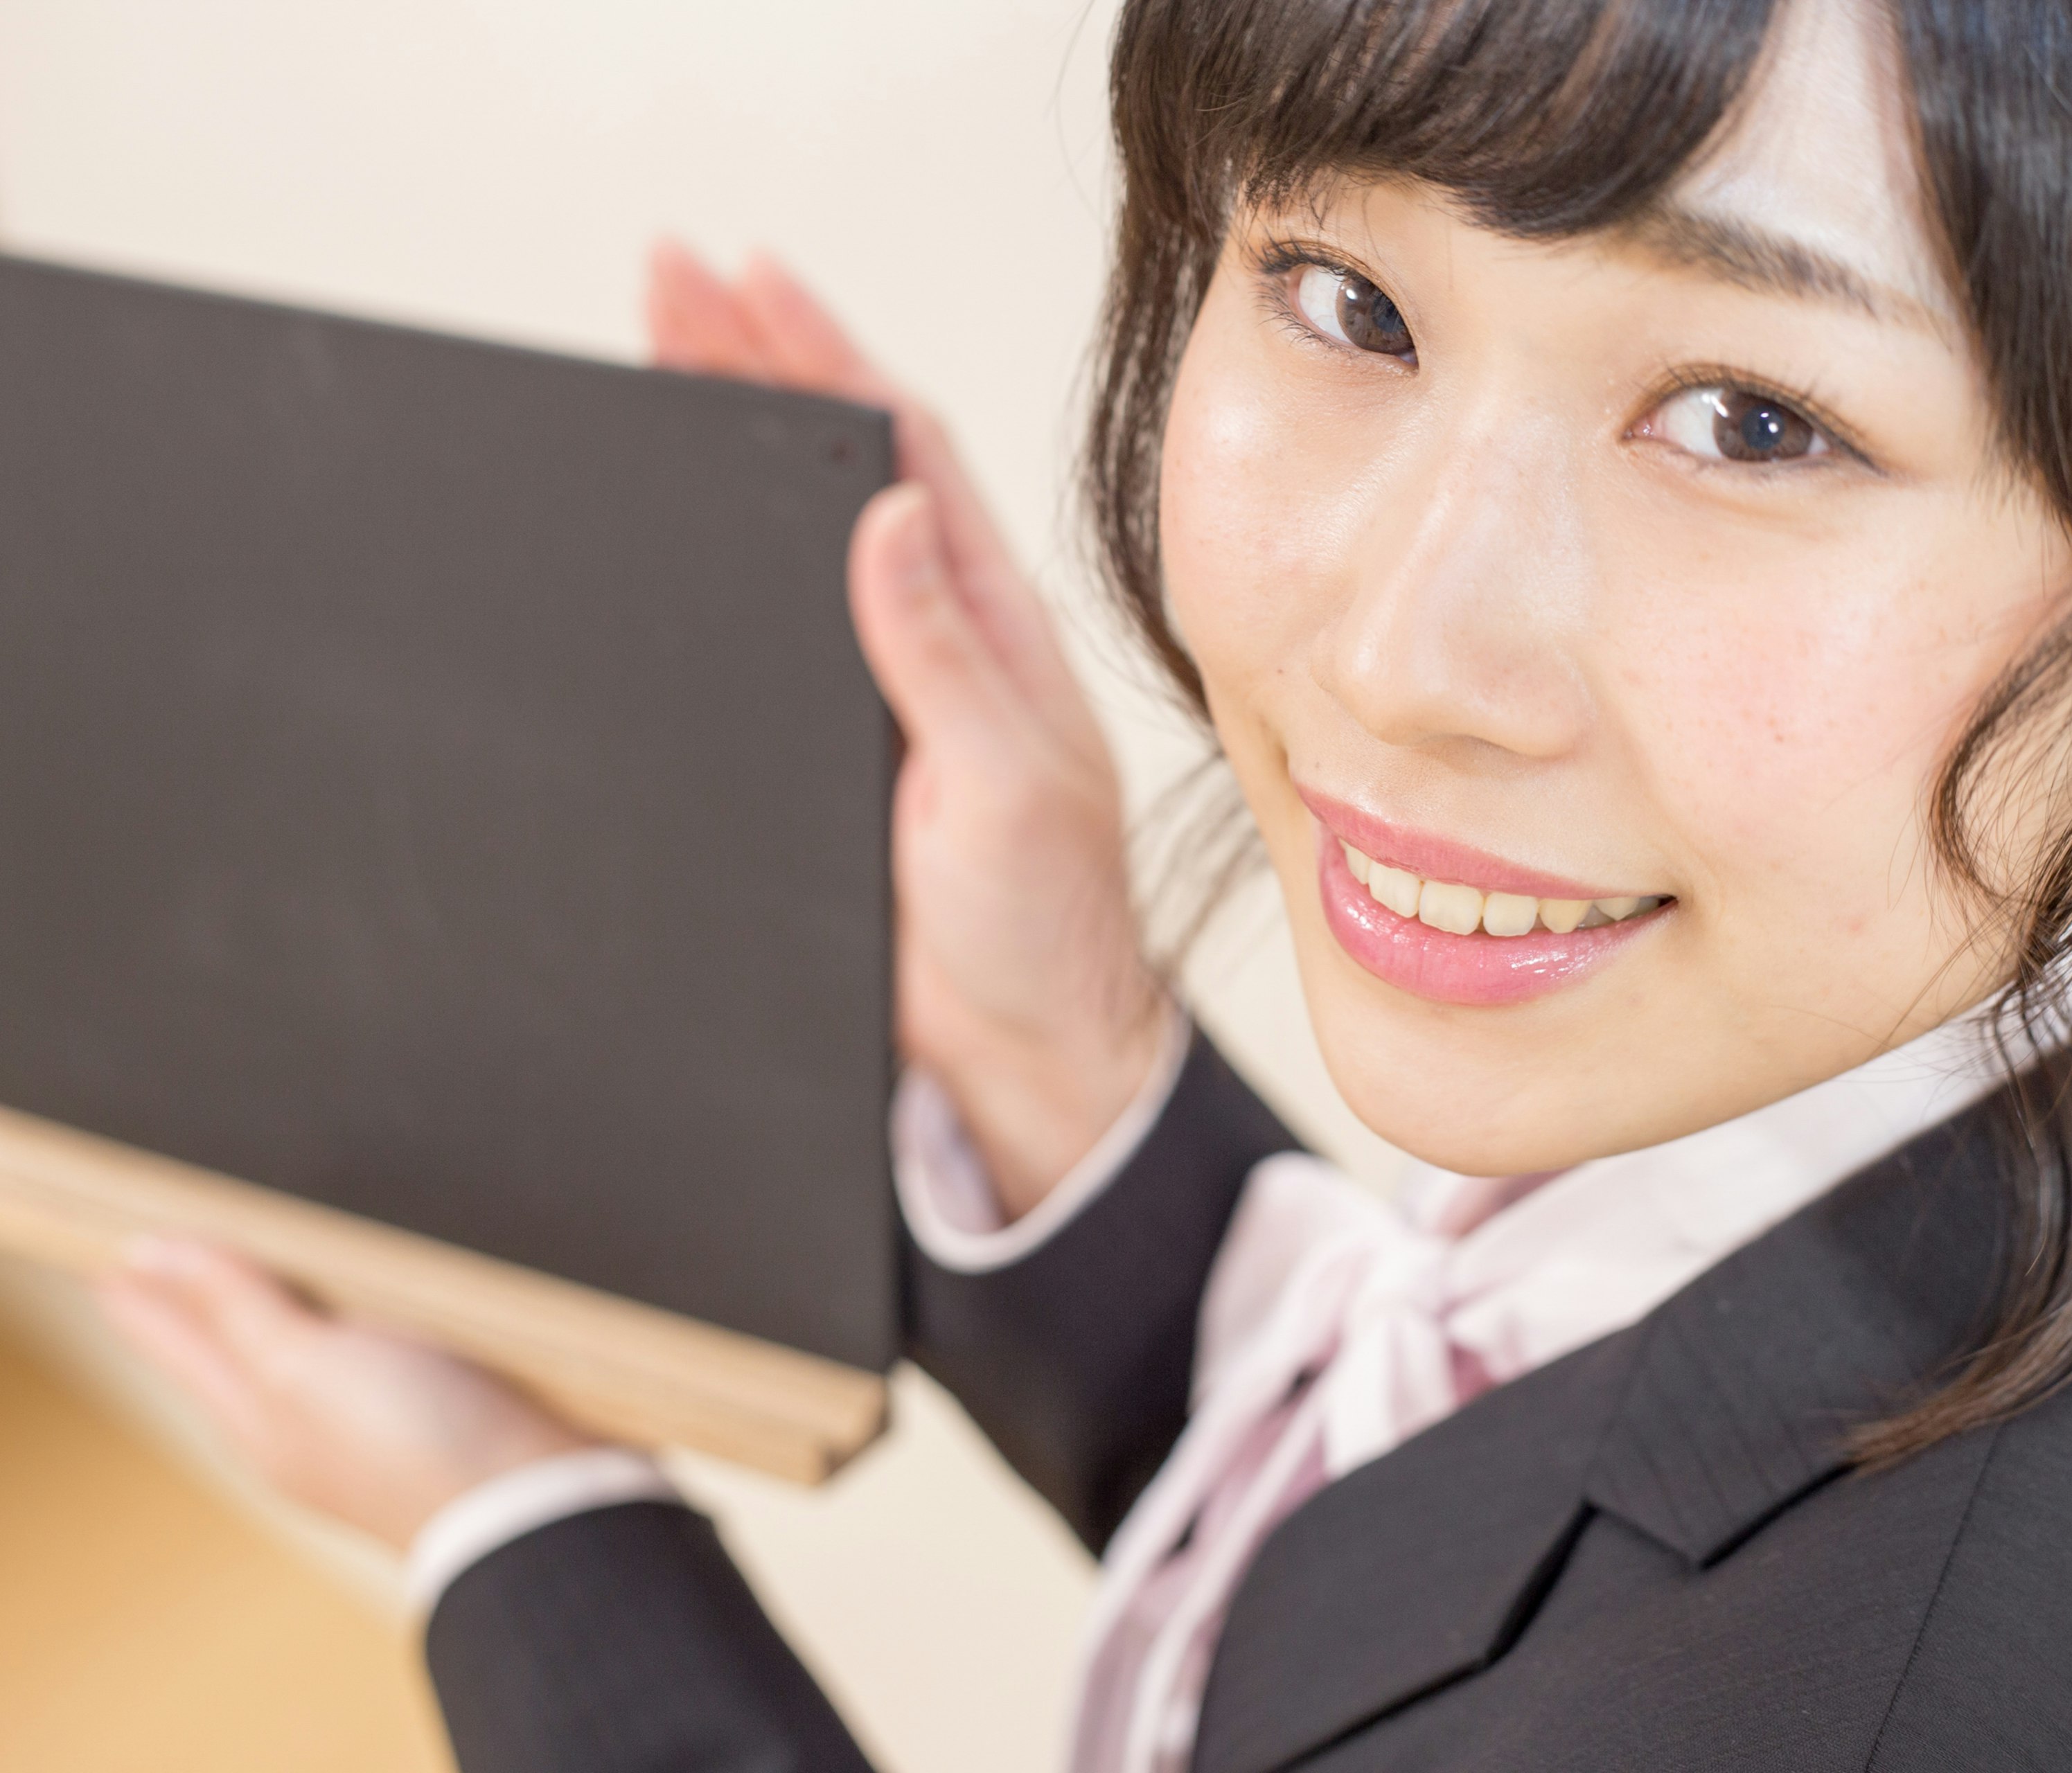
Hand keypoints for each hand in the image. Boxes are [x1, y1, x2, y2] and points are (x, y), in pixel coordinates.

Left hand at [97, 1238, 596, 1549]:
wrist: (540, 1505)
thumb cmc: (416, 1442)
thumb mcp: (302, 1364)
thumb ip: (236, 1308)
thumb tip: (154, 1256)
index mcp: (257, 1417)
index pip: (177, 1339)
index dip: (144, 1289)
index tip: (105, 1245)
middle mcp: (308, 1422)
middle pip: (236, 1344)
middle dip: (203, 1295)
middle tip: (172, 1242)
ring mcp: (377, 1417)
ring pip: (308, 1346)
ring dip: (281, 1300)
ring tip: (262, 1257)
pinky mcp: (444, 1404)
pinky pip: (379, 1347)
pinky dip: (359, 1314)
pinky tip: (380, 1296)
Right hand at [648, 242, 1165, 1213]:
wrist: (1026, 1057)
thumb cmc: (1048, 932)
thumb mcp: (1005, 788)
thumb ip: (944, 661)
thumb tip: (890, 516)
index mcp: (987, 629)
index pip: (900, 457)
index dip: (824, 359)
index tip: (748, 277)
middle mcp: (930, 644)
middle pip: (830, 474)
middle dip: (750, 367)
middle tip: (664, 276)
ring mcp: (874, 695)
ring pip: (786, 543)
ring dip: (723, 448)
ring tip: (649, 349)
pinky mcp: (825, 759)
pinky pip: (757, 634)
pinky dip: (706, 567)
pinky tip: (654, 526)